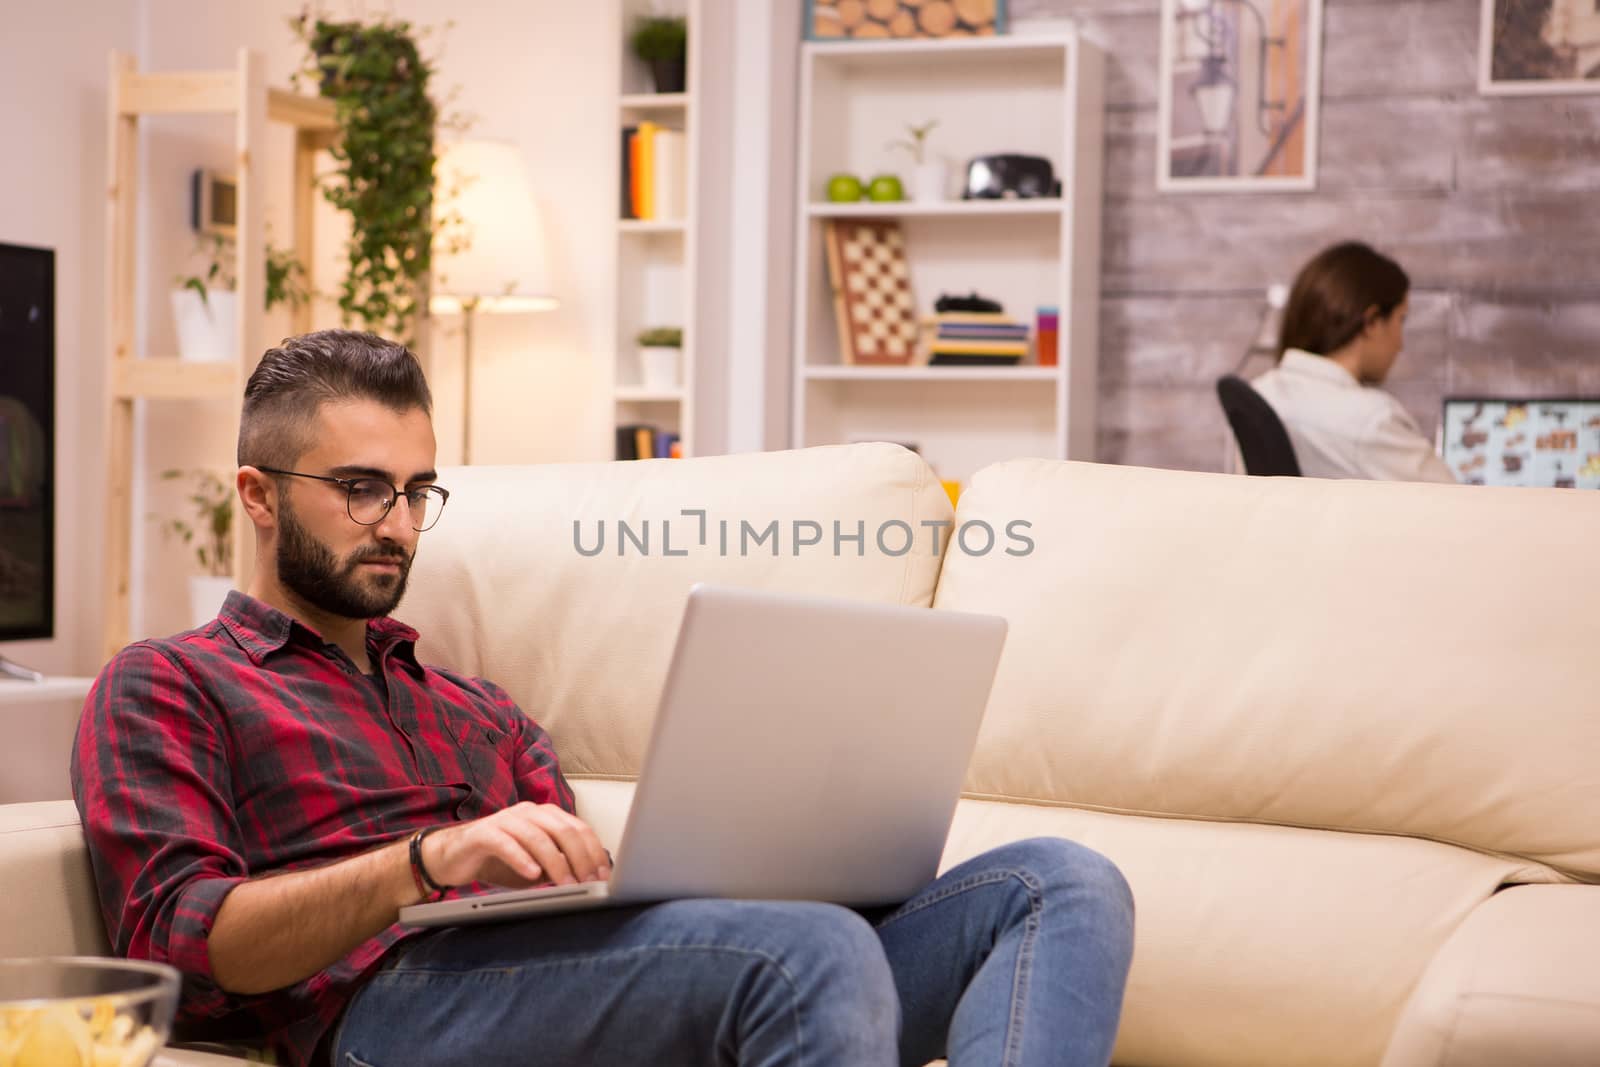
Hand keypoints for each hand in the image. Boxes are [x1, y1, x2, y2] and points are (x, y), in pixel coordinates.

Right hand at [420, 803, 610, 889]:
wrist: (453, 857)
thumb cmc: (499, 861)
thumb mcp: (535, 866)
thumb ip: (558, 866)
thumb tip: (588, 879)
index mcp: (545, 816)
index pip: (578, 828)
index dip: (594, 851)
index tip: (604, 875)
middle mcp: (528, 812)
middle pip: (563, 830)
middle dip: (580, 857)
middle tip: (589, 882)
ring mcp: (505, 819)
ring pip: (537, 837)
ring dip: (556, 863)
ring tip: (567, 884)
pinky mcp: (483, 832)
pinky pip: (506, 843)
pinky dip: (522, 858)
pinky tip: (532, 874)